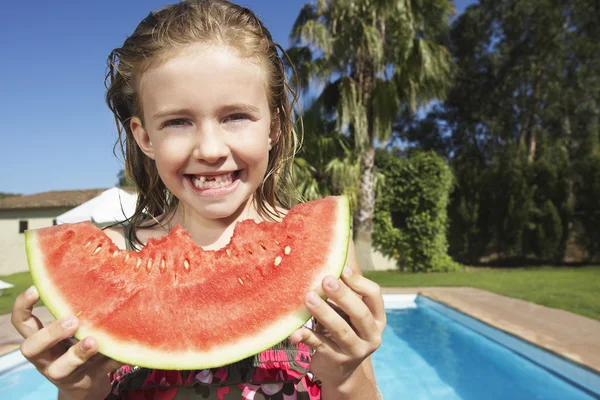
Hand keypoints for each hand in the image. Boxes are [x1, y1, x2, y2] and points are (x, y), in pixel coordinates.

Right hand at [11, 286, 121, 399]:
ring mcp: (63, 373)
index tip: (36, 288)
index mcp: (40, 340)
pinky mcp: (85, 382)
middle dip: (50, 333)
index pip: (22, 323)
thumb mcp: (71, 330)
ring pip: (60, 368)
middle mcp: (45, 357)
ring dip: (77, 353)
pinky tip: (123, 351)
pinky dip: (112, 360)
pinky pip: (99, 372)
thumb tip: (98, 275)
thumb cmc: (76, 345)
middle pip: (32, 348)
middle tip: (72, 320)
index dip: (23, 307)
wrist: (87, 384)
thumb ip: (75, 311)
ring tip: (93, 341)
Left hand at [290, 265, 385, 387]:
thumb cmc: (343, 329)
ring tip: (308, 297)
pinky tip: (295, 331)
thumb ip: (345, 293)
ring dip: (323, 312)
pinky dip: (306, 337)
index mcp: (377, 319)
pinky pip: (320, 345)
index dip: (359, 281)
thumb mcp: (349, 313)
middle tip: (325, 279)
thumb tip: (328, 263)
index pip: (374, 296)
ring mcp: (356, 351)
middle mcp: (371, 335)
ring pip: (341, 330)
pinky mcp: (336, 361)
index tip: (341, 269)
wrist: (339, 371)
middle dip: (343, 295)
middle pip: (360, 313)